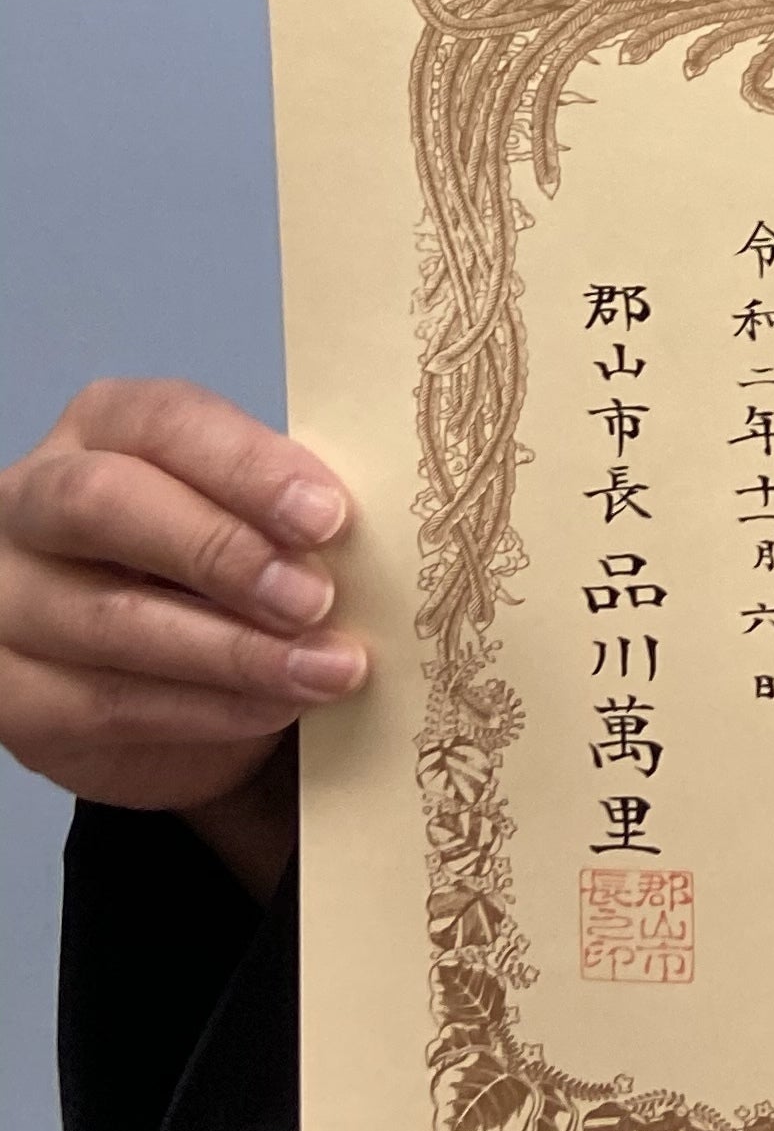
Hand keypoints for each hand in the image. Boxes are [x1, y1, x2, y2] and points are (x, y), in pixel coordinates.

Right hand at [0, 382, 360, 881]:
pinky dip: (211, 708)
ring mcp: (8, 598)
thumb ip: (288, 511)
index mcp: (101, 429)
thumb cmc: (220, 574)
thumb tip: (379, 531)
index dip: (246, 466)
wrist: (167, 683)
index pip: (162, 422)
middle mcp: (31, 501)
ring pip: (114, 619)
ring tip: (330, 667)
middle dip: (222, 550)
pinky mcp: (11, 693)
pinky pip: (111, 702)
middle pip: (106, 503)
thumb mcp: (252, 520)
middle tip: (317, 597)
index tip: (329, 514)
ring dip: (237, 650)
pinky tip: (279, 705)